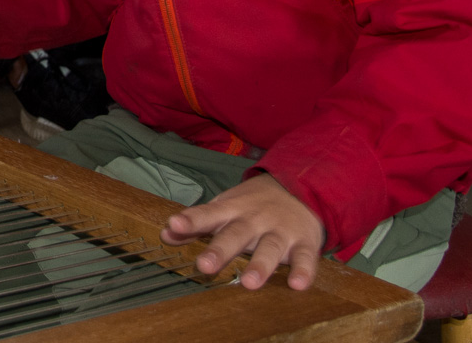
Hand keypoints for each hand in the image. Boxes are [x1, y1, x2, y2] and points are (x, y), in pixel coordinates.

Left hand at [160, 173, 324, 290]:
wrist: (299, 187)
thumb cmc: (253, 205)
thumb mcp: (224, 208)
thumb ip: (197, 224)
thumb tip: (166, 235)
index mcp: (231, 210)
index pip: (207, 214)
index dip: (190, 221)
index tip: (173, 226)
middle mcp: (254, 220)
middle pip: (236, 234)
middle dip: (220, 250)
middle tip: (204, 266)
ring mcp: (280, 231)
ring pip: (270, 248)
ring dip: (260, 265)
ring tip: (250, 283)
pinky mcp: (304, 242)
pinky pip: (305, 258)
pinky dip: (303, 271)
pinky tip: (298, 285)